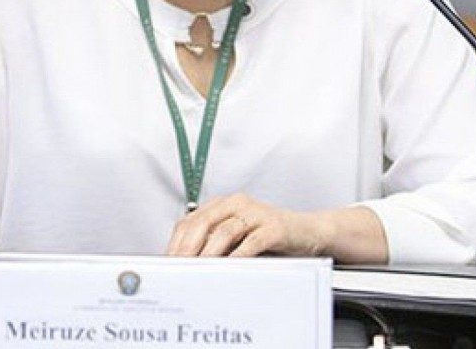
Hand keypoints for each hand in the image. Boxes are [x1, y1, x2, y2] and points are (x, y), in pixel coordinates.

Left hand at [165, 194, 331, 257]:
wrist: (309, 232)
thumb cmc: (271, 237)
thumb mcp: (237, 239)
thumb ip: (214, 246)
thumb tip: (186, 266)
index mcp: (224, 206)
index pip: (190, 221)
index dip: (176, 242)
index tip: (166, 263)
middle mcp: (237, 205)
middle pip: (203, 223)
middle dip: (187, 248)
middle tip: (177, 268)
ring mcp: (256, 214)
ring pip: (224, 231)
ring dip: (208, 253)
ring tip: (198, 270)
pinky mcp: (274, 227)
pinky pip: (251, 242)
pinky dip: (238, 256)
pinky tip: (229, 267)